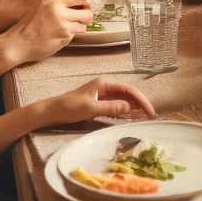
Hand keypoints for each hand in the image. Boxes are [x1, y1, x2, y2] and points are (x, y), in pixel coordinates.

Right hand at [2, 0, 94, 63]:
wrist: (17, 42)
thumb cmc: (29, 24)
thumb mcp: (41, 3)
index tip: (83, 1)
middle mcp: (55, 3)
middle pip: (86, 1)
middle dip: (86, 8)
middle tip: (80, 14)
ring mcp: (61, 18)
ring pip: (87, 16)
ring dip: (81, 22)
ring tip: (70, 25)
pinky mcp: (65, 31)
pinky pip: (80, 29)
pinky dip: (75, 31)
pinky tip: (63, 33)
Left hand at [35, 77, 156, 126]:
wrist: (51, 112)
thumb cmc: (68, 107)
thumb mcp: (90, 108)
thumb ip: (110, 107)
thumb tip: (130, 107)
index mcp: (105, 83)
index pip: (129, 90)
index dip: (141, 100)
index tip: (150, 111)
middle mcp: (106, 87)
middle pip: (129, 94)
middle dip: (140, 103)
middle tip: (150, 116)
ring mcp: (103, 95)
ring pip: (124, 100)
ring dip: (135, 107)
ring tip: (144, 117)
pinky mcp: (100, 103)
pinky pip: (117, 105)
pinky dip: (126, 111)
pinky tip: (131, 116)